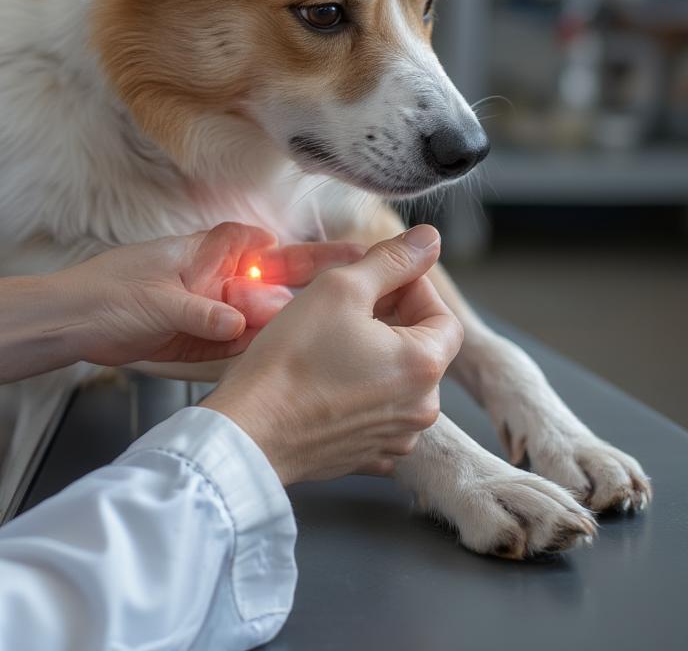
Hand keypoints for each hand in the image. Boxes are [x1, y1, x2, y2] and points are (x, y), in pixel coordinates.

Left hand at [58, 222, 366, 367]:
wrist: (73, 324)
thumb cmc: (109, 293)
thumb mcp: (157, 300)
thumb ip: (202, 312)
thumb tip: (240, 321)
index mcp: (207, 254)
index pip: (261, 245)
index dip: (301, 250)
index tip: (344, 256)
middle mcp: (218, 279)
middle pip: (275, 277)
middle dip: (316, 279)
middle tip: (364, 280)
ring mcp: (215, 310)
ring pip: (266, 314)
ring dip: (297, 321)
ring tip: (347, 328)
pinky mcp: (206, 341)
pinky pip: (246, 343)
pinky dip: (268, 349)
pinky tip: (299, 358)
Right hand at [202, 225, 463, 485]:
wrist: (251, 429)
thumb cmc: (292, 357)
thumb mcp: (340, 288)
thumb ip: (391, 260)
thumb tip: (429, 239)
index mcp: (424, 366)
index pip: (443, 315)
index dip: (411, 288)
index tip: (374, 280)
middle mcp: (420, 408)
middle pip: (421, 348)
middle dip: (390, 320)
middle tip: (345, 305)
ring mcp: (395, 437)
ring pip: (397, 380)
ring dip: (374, 354)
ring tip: (330, 340)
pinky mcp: (367, 455)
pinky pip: (376, 412)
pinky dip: (360, 391)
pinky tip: (325, 378)